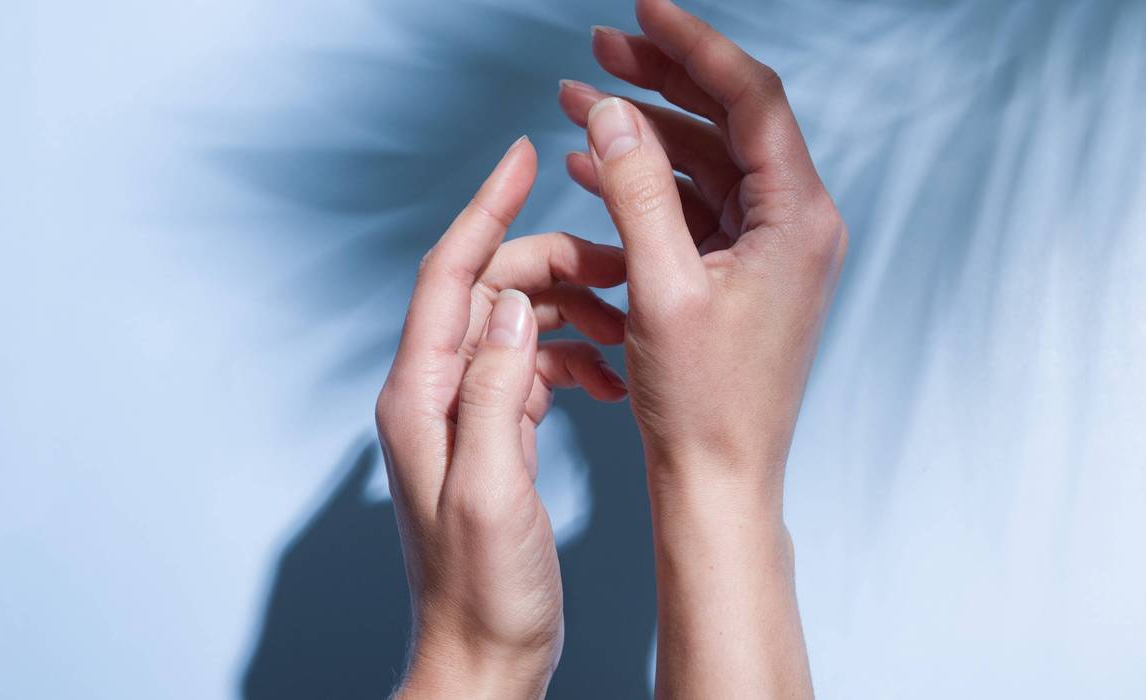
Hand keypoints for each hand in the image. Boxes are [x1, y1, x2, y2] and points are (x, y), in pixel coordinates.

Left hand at [375, 137, 628, 698]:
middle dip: (551, 267)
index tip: (523, 158)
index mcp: (420, 396)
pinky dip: (570, 358)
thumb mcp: (493, 489)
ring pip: (513, 326)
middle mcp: (433, 394)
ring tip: (625, 328)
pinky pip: (529, 368)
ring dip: (569, 314)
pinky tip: (610, 375)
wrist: (482, 655)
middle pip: (487, 291)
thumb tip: (508, 300)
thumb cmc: (482, 589)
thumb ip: (495, 390)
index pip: (446, 275)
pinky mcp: (492, 432)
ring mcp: (462, 412)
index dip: (483, 210)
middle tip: (621, 267)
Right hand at [559, 0, 845, 695]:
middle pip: (729, 121)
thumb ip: (637, 190)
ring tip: (579, 101)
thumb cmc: (703, 402)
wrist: (718, 478)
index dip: (695, 46)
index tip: (644, 8)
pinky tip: (595, 168)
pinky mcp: (741, 272)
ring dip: (644, 134)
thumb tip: (612, 111)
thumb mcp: (662, 287)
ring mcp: (768, 248)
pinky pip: (694, 207)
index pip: (753, 99)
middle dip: (663, 80)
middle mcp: (795, 223)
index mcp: (796, 217)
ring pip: (706, 162)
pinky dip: (647, 184)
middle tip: (602, 46)